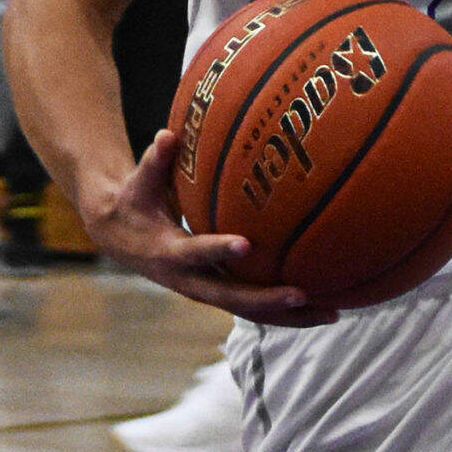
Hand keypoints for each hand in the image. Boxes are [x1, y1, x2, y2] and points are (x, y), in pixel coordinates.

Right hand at [83, 130, 338, 323]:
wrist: (119, 238)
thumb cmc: (135, 201)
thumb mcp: (140, 182)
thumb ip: (155, 161)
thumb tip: (167, 135)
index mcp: (168, 253)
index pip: (195, 253)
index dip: (218, 250)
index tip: (245, 245)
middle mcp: (189, 280)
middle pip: (230, 298)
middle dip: (266, 300)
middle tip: (302, 294)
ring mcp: (206, 291)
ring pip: (249, 312)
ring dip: (289, 316)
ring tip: (332, 313)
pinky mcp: (219, 293)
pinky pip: (255, 308)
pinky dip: (287, 312)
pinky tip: (323, 308)